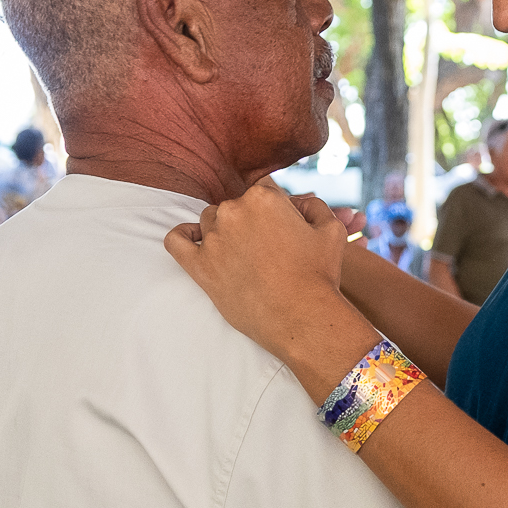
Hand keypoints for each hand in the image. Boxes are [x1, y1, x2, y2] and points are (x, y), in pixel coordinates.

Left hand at [166, 181, 349, 356]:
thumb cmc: (318, 275)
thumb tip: (298, 201)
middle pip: (235, 205)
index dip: (274, 208)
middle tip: (266, 249)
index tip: (280, 228)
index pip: (263, 189)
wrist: (302, 317)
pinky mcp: (199, 266)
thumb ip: (313, 204)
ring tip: (241, 253)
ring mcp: (213, 238)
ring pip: (209, 220)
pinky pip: (176, 241)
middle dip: (250, 222)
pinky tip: (196, 243)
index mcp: (263, 197)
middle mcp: (234, 211)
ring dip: (223, 231)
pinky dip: (184, 236)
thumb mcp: (331, 230)